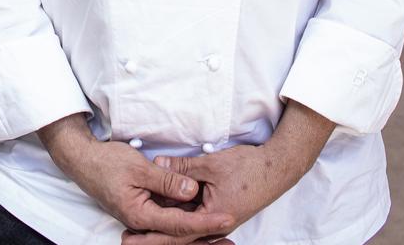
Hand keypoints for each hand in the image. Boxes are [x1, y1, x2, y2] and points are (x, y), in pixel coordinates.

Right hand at [38, 114, 234, 238]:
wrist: (84, 161)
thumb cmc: (107, 163)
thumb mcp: (140, 168)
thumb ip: (167, 181)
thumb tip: (192, 191)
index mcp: (140, 215)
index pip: (179, 224)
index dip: (205, 222)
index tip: (227, 219)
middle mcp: (142, 221)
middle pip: (179, 233)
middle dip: (205, 234)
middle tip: (230, 232)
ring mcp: (142, 215)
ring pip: (174, 226)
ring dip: (196, 227)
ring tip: (220, 227)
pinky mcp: (143, 207)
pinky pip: (166, 216)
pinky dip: (183, 216)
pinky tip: (198, 211)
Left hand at [120, 100, 335, 244]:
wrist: (277, 168)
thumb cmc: (248, 168)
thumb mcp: (210, 165)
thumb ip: (182, 168)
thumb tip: (158, 165)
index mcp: (212, 219)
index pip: (175, 232)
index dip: (151, 236)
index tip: (130, 239)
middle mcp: (214, 225)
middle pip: (178, 234)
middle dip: (152, 236)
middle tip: (127, 240)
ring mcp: (217, 219)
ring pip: (185, 226)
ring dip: (164, 226)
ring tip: (138, 230)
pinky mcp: (219, 210)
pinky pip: (194, 217)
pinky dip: (178, 214)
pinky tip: (165, 210)